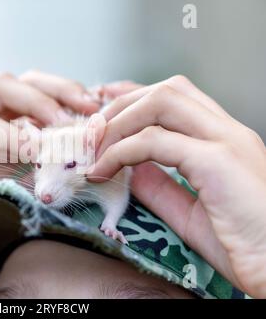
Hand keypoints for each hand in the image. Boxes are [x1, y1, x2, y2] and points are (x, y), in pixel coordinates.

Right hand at [0, 70, 99, 297]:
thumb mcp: (4, 188)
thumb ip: (33, 175)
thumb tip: (76, 170)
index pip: (34, 95)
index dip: (67, 98)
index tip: (96, 113)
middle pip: (21, 81)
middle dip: (59, 89)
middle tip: (88, 107)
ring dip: (37, 103)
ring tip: (62, 127)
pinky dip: (5, 132)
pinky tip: (28, 148)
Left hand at [87, 75, 265, 297]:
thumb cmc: (244, 246)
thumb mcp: (191, 212)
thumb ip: (161, 188)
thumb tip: (128, 168)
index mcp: (224, 141)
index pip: (175, 99)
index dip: (134, 98)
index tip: (103, 110)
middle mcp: (228, 132)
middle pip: (167, 90)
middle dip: (121, 105)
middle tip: (93, 132)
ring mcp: (226, 142)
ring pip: (162, 101)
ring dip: (119, 122)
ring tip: (95, 150)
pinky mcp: (219, 161)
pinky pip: (156, 141)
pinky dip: (122, 151)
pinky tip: (105, 169)